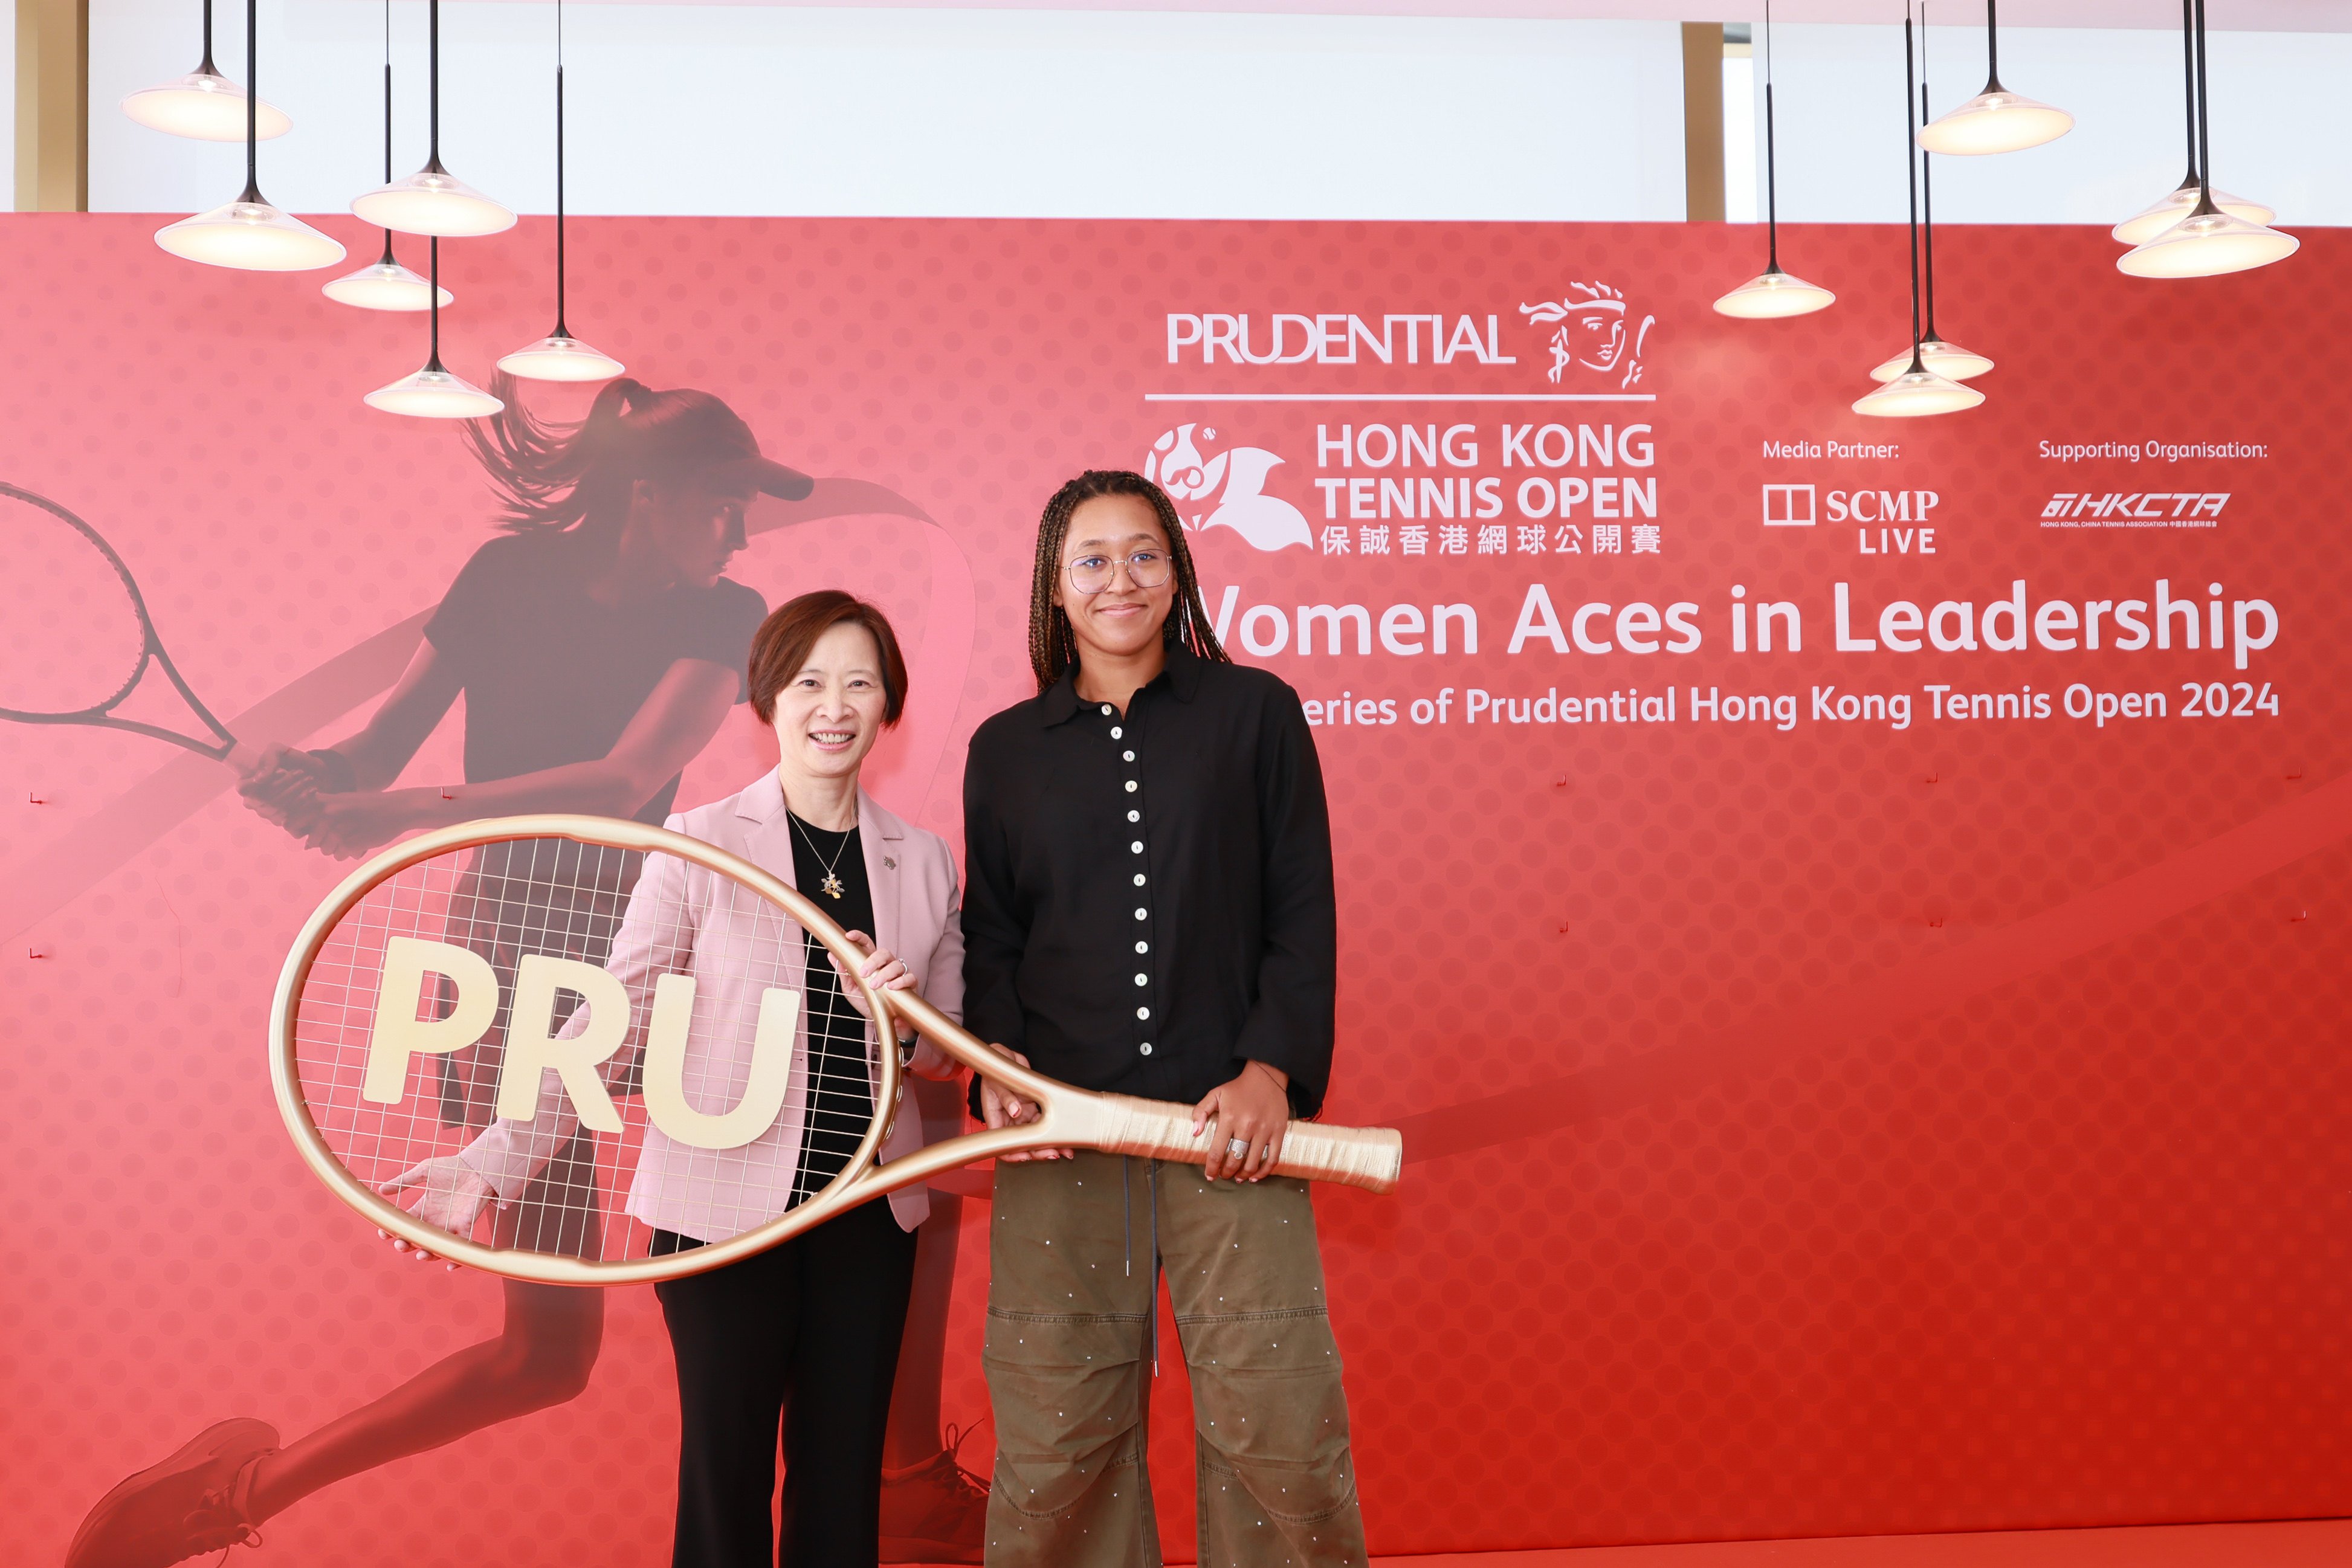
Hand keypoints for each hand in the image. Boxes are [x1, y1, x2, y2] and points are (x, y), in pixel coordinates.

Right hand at [235, 743, 330, 835]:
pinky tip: (313, 790)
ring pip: (278, 807)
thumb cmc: (290, 759)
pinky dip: (303, 802)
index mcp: (245, 784)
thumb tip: (259, 779)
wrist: (312, 772)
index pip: (243, 788)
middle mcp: (252, 802)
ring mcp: (266, 814)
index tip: (281, 771)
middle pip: (264, 798)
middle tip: (301, 772)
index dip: (260, 781)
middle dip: (285, 783)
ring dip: (296, 791)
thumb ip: (268, 760)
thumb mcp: (278, 751)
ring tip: (308, 779)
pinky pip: (290, 816)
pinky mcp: (282, 821)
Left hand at [296, 789, 421, 860]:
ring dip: (338, 848)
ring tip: (354, 836)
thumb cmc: (370, 805)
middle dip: (325, 842)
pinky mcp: (350, 842)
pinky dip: (349, 852)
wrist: (398, 808)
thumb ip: (321, 813)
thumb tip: (305, 842)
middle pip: (312, 842)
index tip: (311, 833)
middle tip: (344, 834)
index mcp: (321, 802)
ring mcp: (338, 829)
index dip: (299, 832)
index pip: (291, 824)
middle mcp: (326, 815)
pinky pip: (340, 855)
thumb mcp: (342, 799)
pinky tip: (360, 842)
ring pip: (326, 850)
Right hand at [379, 1155, 495, 1260]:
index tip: (383, 1232)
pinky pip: (460, 1246)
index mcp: (423, 1208)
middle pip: (416, 1239)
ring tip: (420, 1254)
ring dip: (427, 1254)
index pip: (404, 1224)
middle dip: (406, 1245)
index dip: (393, 1230)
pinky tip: (449, 1265)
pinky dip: (455, 1258)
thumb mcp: (424, 1171)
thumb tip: (381, 1189)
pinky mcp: (465, 1225)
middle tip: (400, 1244)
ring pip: (435, 1246)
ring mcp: (449, 1225)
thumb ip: (404, 1181)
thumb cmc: (452, 1167)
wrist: (477, 1166)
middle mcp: (434, 1220)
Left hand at [831, 930, 912, 1017]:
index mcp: (872, 962)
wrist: (883, 1020)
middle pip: (883, 952)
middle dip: (872, 961)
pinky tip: (891, 988)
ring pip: (896, 964)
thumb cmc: (868, 1001)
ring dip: (884, 975)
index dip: (859, 937)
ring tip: (874, 986)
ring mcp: (900, 973)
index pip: (867, 944)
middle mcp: (887, 964)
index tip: (849, 937)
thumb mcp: (851, 988)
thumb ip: (844, 972)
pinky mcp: (910, 983)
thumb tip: (831, 956)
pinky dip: (900, 982)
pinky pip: (909, 977)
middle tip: (863, 973)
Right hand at [981, 1043, 1071, 1161]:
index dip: (1012, 1153)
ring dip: (1049, 1144)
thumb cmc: (995, 1071)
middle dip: (1037, 1151)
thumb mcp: (997, 1082)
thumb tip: (1014, 1111)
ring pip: (1035, 1136)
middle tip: (1052, 1154)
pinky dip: (1054, 1129)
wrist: (1005, 1057)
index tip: (1025, 1156)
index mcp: (995, 1119)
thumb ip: (1006, 1097)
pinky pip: (1043, 1123)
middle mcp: (1009, 1121)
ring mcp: (1021, 1116)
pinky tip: (1064, 1135)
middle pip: (1021, 1143)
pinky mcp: (1032, 1109)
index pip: (1001, 1143)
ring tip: (1064, 1150)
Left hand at [1193, 1060, 1289, 1181]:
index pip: (1216, 1152)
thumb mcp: (1215, 1094)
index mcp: (1229, 1118)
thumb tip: (1195, 1133)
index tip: (1210, 1175)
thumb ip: (1201, 1112)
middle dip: (1226, 1173)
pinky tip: (1256, 1177)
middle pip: (1234, 1160)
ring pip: (1252, 1162)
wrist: (1266, 1077)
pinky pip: (1273, 1158)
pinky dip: (1264, 1172)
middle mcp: (1247, 1126)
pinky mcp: (1278, 1132)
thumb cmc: (1238, 1088)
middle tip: (1224, 1175)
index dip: (1211, 1168)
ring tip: (1238, 1177)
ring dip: (1243, 1175)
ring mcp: (1264, 1130)